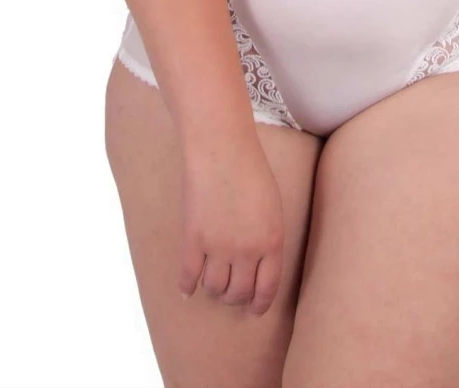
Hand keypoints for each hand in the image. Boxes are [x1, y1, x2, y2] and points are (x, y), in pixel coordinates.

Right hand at [177, 139, 284, 316]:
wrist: (221, 148)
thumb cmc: (251, 170)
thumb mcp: (272, 206)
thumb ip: (267, 237)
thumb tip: (259, 262)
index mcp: (271, 241)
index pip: (266, 288)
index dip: (259, 304)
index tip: (254, 310)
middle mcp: (246, 251)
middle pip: (238, 293)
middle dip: (234, 298)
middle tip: (230, 294)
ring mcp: (218, 247)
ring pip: (214, 288)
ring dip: (213, 291)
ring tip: (211, 286)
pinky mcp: (193, 239)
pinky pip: (189, 275)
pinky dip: (187, 286)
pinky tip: (186, 290)